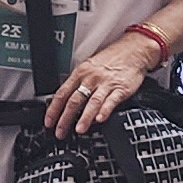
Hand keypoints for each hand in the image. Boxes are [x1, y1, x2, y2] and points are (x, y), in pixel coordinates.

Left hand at [45, 27, 161, 134]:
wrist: (134, 50)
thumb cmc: (112, 59)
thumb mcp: (90, 67)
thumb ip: (79, 83)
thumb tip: (67, 102)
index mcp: (81, 72)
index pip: (62, 93)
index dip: (53, 109)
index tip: (49, 122)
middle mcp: (91, 78)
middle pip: (74, 100)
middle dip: (65, 118)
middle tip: (60, 132)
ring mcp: (106, 83)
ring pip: (92, 102)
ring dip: (84, 117)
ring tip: (79, 129)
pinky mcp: (121, 88)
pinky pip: (111, 101)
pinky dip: (104, 111)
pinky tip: (100, 119)